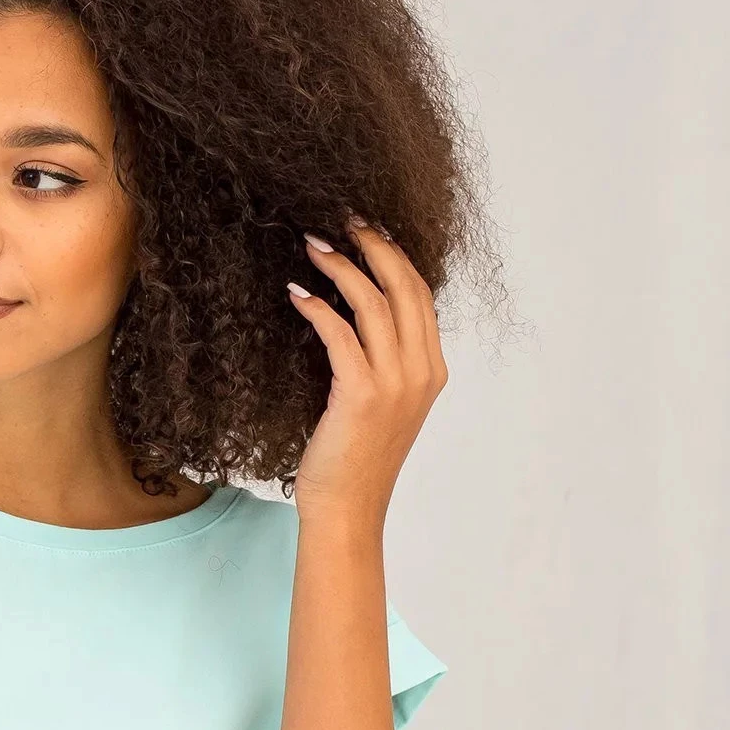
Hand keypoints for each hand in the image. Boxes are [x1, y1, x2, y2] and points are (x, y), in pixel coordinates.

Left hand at [286, 216, 447, 527]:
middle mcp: (421, 372)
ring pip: (374, 302)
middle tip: (343, 220)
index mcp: (432, 371)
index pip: (420, 296)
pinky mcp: (361, 393)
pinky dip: (318, 306)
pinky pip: (340, 333)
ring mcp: (395, 383)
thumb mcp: (383, 405)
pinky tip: (298, 294)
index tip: (368, 232)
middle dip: (373, 246)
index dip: (395, 257)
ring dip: (341, 267)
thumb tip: (357, 317)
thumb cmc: (355, 461)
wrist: (347, 509)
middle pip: (404, 287)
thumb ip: (383, 363)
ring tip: (314, 246)